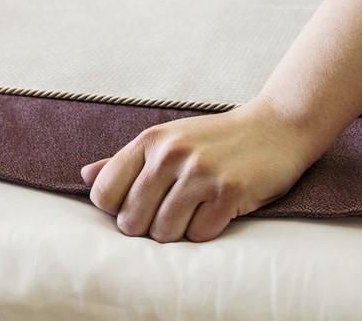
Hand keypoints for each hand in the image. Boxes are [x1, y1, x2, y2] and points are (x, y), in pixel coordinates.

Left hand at [80, 97, 318, 242]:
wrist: (276, 126)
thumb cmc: (217, 138)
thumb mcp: (169, 138)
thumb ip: (126, 160)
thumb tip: (85, 175)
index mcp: (151, 141)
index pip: (103, 193)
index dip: (117, 208)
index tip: (139, 204)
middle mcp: (171, 155)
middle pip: (132, 222)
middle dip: (149, 226)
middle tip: (172, 211)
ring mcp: (201, 173)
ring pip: (164, 233)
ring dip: (179, 230)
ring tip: (196, 209)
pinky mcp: (230, 192)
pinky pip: (200, 235)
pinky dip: (207, 229)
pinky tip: (218, 209)